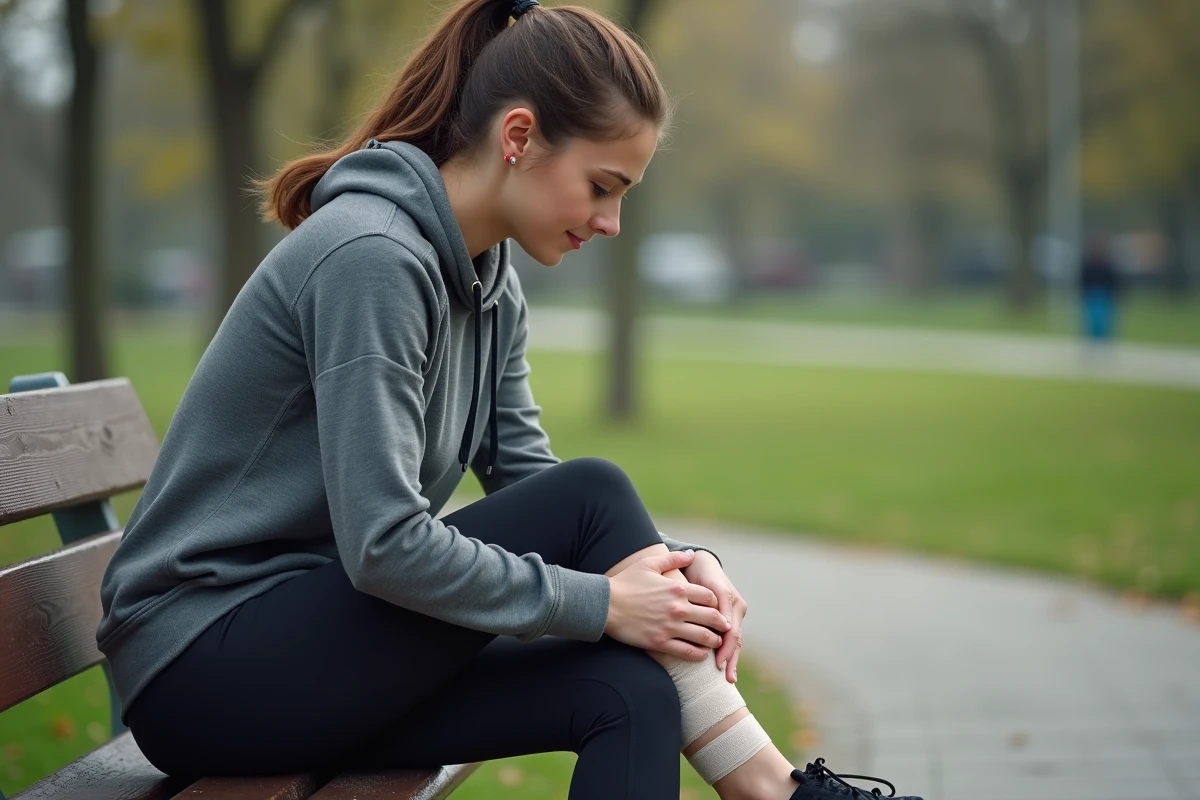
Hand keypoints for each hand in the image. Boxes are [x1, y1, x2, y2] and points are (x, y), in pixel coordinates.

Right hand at [605, 550, 731, 660]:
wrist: (605, 604)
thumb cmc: (626, 582)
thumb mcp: (649, 564)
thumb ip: (673, 559)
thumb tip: (691, 554)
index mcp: (678, 588)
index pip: (710, 597)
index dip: (717, 603)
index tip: (717, 608)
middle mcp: (678, 608)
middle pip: (712, 617)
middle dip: (721, 624)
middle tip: (724, 628)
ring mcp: (670, 627)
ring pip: (704, 637)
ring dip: (714, 640)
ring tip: (716, 642)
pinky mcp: (661, 642)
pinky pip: (687, 652)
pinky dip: (699, 655)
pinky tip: (701, 655)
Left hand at [682, 550, 746, 682]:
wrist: (699, 564)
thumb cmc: (702, 574)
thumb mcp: (711, 586)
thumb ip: (719, 602)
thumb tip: (726, 627)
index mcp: (732, 602)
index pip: (732, 632)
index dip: (726, 649)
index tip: (718, 664)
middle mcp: (735, 610)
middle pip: (735, 640)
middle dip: (731, 659)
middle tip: (727, 678)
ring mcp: (732, 615)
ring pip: (734, 641)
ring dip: (731, 659)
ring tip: (729, 678)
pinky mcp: (726, 618)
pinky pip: (728, 638)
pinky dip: (727, 652)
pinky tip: (725, 667)